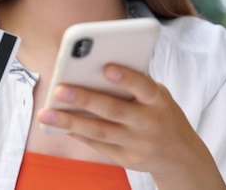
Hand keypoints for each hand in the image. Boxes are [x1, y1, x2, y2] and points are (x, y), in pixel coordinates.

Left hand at [37, 65, 225, 189]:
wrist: (180, 155)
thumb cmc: (160, 112)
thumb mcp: (158, 94)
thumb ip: (133, 83)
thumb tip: (93, 67)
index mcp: (159, 101)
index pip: (144, 87)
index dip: (127, 78)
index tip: (106, 67)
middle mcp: (149, 123)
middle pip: (114, 111)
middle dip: (85, 100)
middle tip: (59, 89)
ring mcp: (137, 144)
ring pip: (100, 132)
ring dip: (70, 122)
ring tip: (45, 114)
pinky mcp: (126, 159)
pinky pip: (97, 145)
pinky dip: (76, 133)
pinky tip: (57, 125)